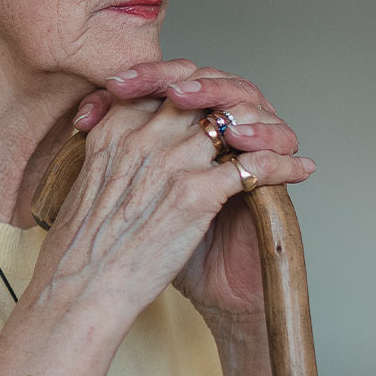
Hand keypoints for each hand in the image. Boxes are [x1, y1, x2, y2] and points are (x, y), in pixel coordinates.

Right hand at [68, 60, 315, 333]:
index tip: (205, 103)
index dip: (188, 87)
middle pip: (198, 95)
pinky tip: (298, 171)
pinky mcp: (195, 194)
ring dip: (265, 130)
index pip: (158, 87)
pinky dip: (282, 165)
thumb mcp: (83, 185)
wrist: (79, 288)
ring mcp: (170, 162)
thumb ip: (111, 160)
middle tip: (251, 118)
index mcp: (112, 133)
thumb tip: (131, 158)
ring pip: (232, 122)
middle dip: (229, 101)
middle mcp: (141, 138)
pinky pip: (253, 166)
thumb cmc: (77, 249)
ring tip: (282, 141)